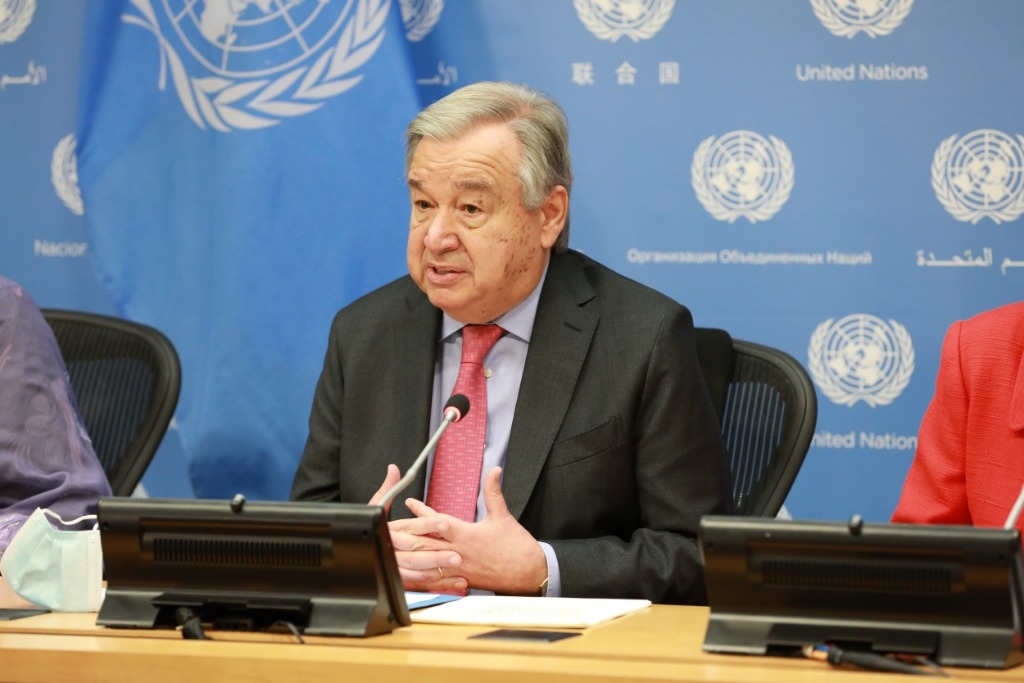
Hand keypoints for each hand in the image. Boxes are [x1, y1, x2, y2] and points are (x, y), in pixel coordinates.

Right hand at [370, 465, 465, 591]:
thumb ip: (388, 488)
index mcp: (388, 530)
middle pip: (415, 553)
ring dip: (438, 573)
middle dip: (437, 555)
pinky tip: (455, 584)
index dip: (428, 524)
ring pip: (417, 572)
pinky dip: (439, 586)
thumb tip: (393, 469)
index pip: (410, 527)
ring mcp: (395, 567)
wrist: (353, 554)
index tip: (445, 523)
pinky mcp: (400, 580)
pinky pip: (420, 585)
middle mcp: (391, 550)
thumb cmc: (372, 529)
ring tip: (458, 571)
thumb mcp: (376, 507)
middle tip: (457, 555)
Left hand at [401, 467, 547, 594]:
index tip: (410, 503)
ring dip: (410, 555)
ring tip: (395, 548)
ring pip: (428, 561)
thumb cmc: (517, 547)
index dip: (422, 511)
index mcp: (467, 535)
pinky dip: (423, 574)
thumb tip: (494, 470)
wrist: (529, 574)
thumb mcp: (504, 515)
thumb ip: (494, 492)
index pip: (438, 521)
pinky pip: (437, 578)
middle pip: (426, 543)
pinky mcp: (462, 580)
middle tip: (391, 528)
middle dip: (407, 535)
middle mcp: (459, 552)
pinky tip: (413, 571)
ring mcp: (458, 569)